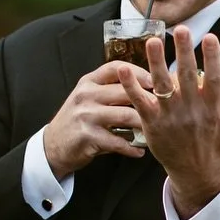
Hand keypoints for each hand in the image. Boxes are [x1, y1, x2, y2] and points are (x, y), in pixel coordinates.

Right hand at [43, 61, 146, 176]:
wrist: (53, 145)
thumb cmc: (79, 121)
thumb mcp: (88, 99)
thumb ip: (110, 91)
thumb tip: (144, 88)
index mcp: (88, 82)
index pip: (115, 68)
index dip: (137, 72)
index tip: (155, 79)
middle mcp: (86, 95)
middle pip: (124, 91)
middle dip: (147, 99)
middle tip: (165, 108)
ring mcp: (86, 115)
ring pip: (125, 115)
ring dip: (143, 124)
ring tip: (155, 130)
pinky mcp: (87, 136)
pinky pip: (117, 142)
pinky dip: (131, 148)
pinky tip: (140, 151)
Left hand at [120, 25, 219, 215]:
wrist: (195, 174)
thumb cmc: (217, 146)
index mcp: (213, 108)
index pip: (215, 78)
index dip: (213, 57)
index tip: (211, 37)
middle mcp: (192, 110)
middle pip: (188, 76)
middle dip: (184, 52)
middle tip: (182, 29)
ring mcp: (170, 116)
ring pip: (161, 85)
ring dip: (156, 63)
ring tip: (152, 41)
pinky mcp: (152, 123)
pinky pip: (139, 102)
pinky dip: (131, 86)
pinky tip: (123, 69)